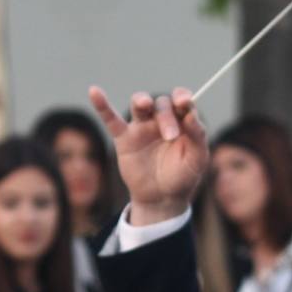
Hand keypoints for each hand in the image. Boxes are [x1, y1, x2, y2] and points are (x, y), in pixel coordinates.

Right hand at [88, 86, 207, 224]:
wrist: (162, 199)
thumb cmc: (183, 177)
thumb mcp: (197, 160)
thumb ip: (198, 136)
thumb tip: (191, 114)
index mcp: (182, 122)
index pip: (183, 102)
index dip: (183, 97)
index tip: (184, 102)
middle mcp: (162, 120)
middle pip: (162, 104)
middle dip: (166, 117)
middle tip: (170, 136)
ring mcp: (142, 127)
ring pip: (140, 103)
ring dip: (142, 100)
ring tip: (144, 104)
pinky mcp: (124, 138)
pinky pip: (111, 118)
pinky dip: (102, 105)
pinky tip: (94, 91)